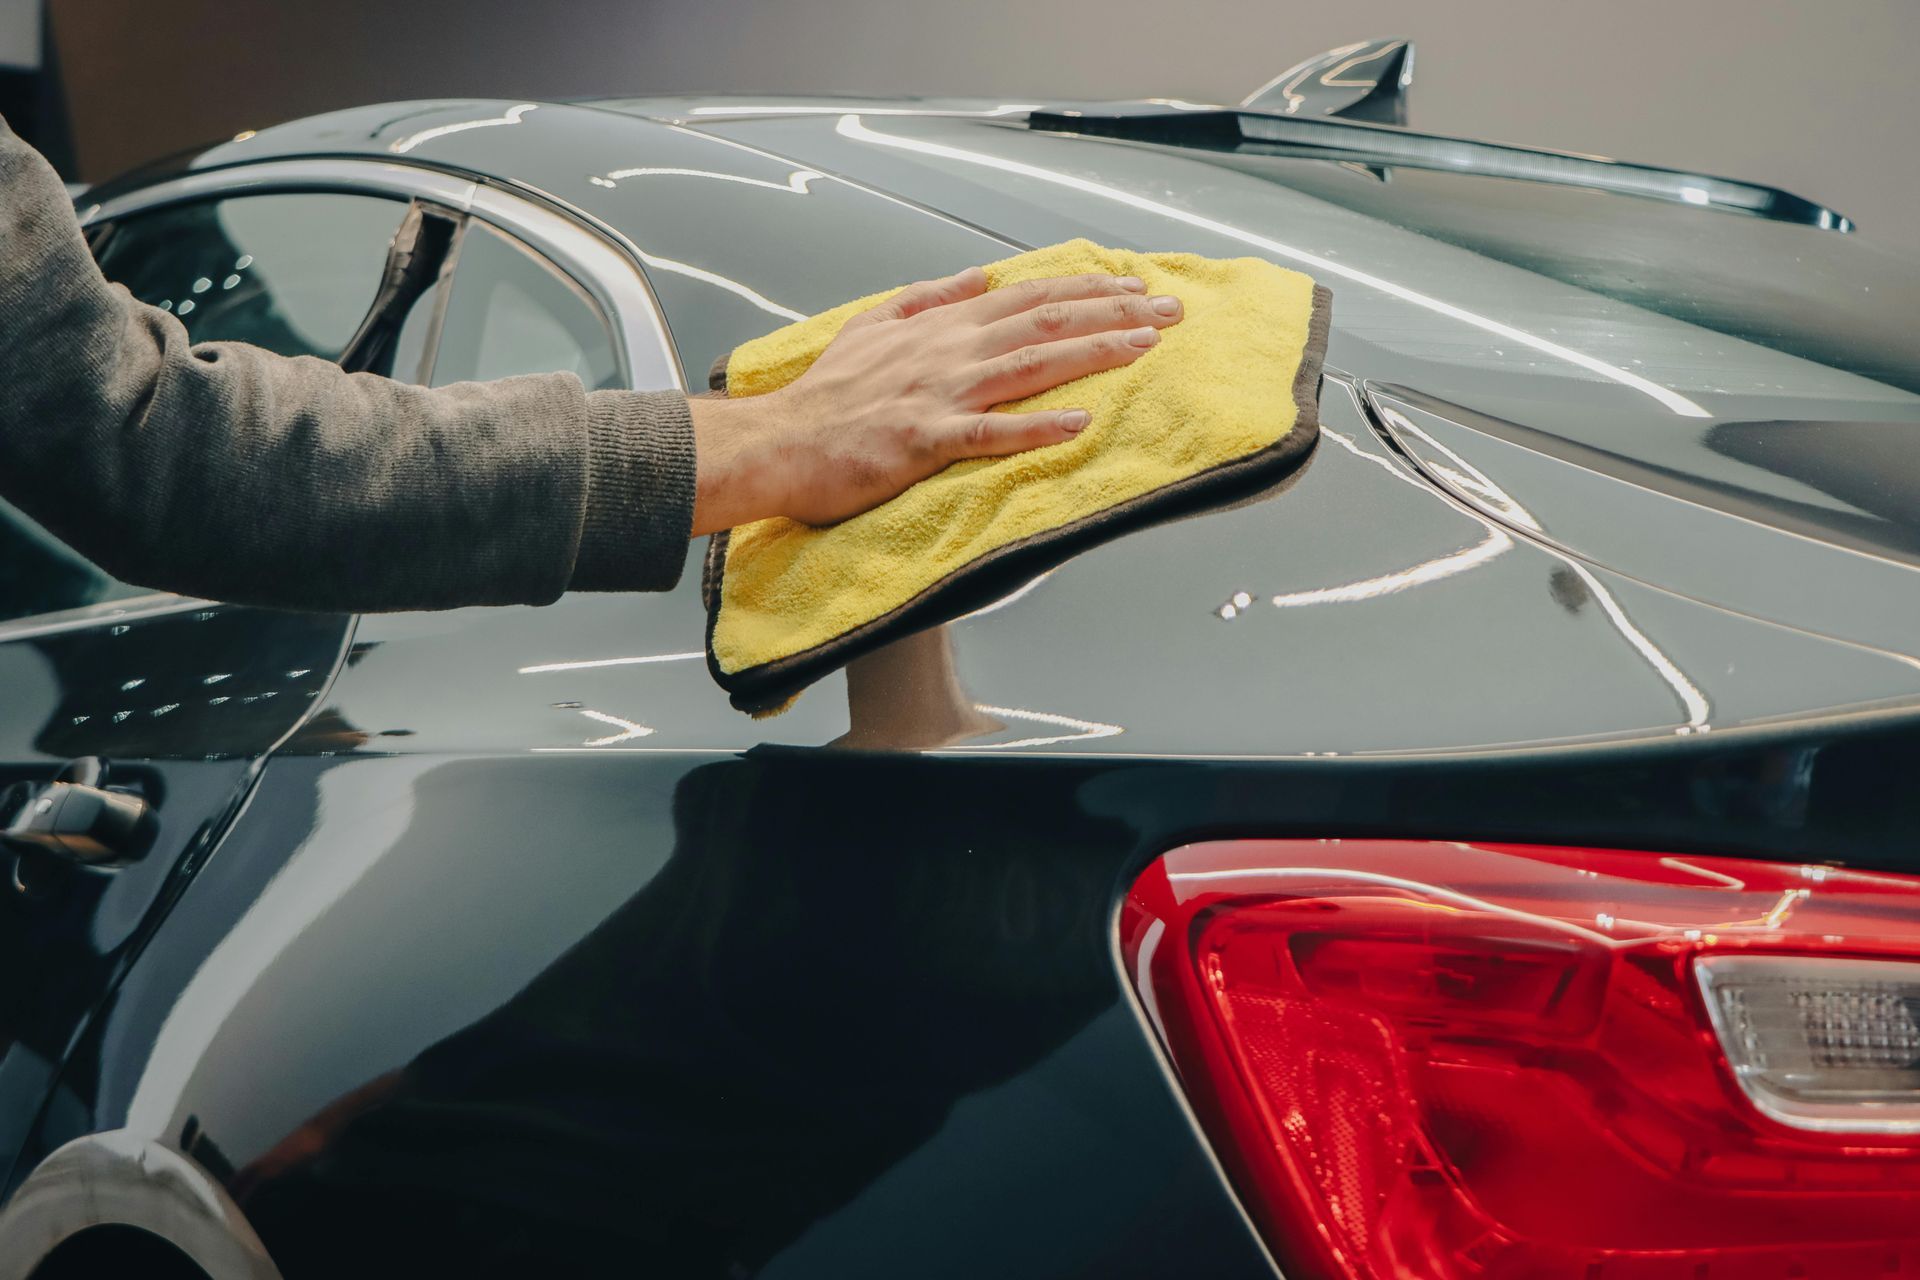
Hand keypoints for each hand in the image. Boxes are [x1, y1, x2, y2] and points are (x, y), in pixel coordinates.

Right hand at [689, 266, 1182, 532]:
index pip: (1029, 297)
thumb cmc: (823, 397)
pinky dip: (1038, 426)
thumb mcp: (871, 326)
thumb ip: (925, 299)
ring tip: (1146, 348)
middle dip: (1114, 312)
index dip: (1088, 289)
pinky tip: (1080, 423)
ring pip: (1032, 365)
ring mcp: (940, 394)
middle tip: (1170, 312)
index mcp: (941, 326)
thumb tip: (972, 278)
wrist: (778, 443)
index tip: (1136, 287)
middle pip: (1046, 322)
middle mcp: (949, 351)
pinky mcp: (926, 439)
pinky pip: (992, 432)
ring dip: (1094, 353)